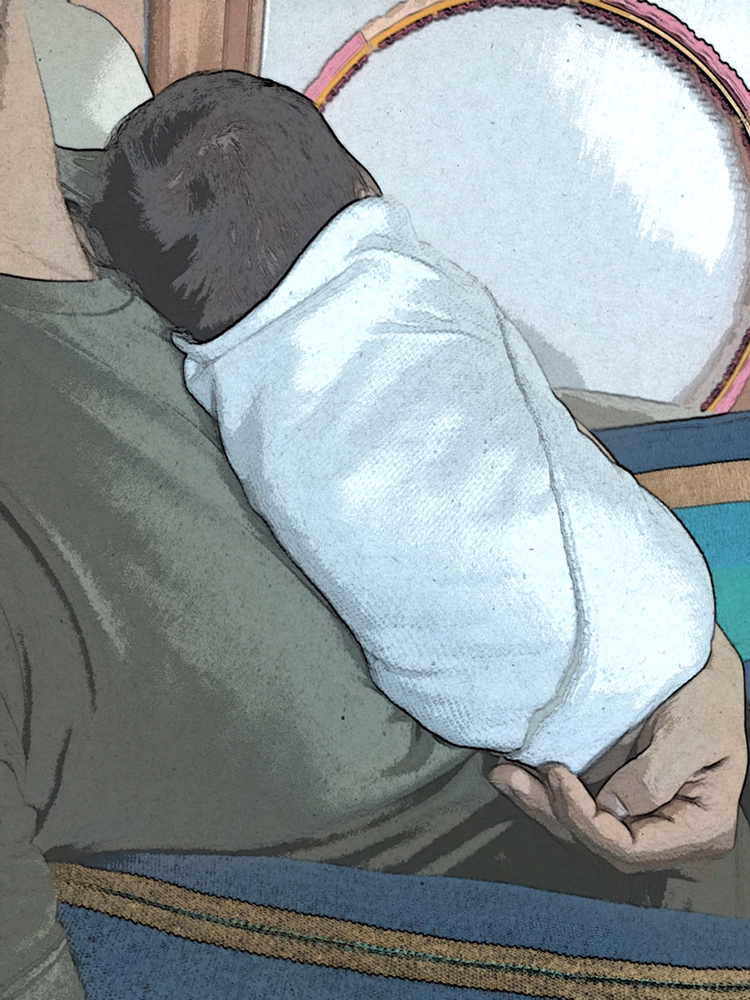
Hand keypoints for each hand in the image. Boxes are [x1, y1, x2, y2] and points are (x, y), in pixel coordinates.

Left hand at [488, 627, 747, 873]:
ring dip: (541, 804)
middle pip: (600, 844)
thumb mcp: (688, 734)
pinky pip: (584, 807)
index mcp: (700, 830)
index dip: (584, 821)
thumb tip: (609, 808)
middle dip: (551, 812)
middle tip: (510, 778)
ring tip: (505, 775)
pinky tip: (522, 772)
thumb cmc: (707, 699)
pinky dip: (551, 793)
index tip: (556, 776)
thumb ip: (653, 778)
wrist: (707, 674)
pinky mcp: (624, 800)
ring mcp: (646, 821)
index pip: (630, 849)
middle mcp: (671, 836)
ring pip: (585, 830)